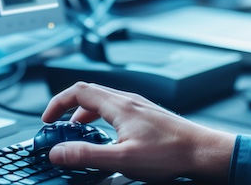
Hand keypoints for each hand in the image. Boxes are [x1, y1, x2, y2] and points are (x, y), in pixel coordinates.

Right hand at [42, 82, 235, 182]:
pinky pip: (117, 109)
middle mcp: (129, 100)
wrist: (203, 152)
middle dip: (68, 107)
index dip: (57, 103)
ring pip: (104, 101)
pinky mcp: (148, 116)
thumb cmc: (170, 154)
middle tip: (57, 124)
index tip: (47, 119)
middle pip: (90, 92)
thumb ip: (86, 155)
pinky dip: (102, 118)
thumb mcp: (121, 160)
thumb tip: (58, 152)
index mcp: (119, 105)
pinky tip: (108, 137)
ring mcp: (140, 106)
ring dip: (85, 113)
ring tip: (79, 132)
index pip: (78, 91)